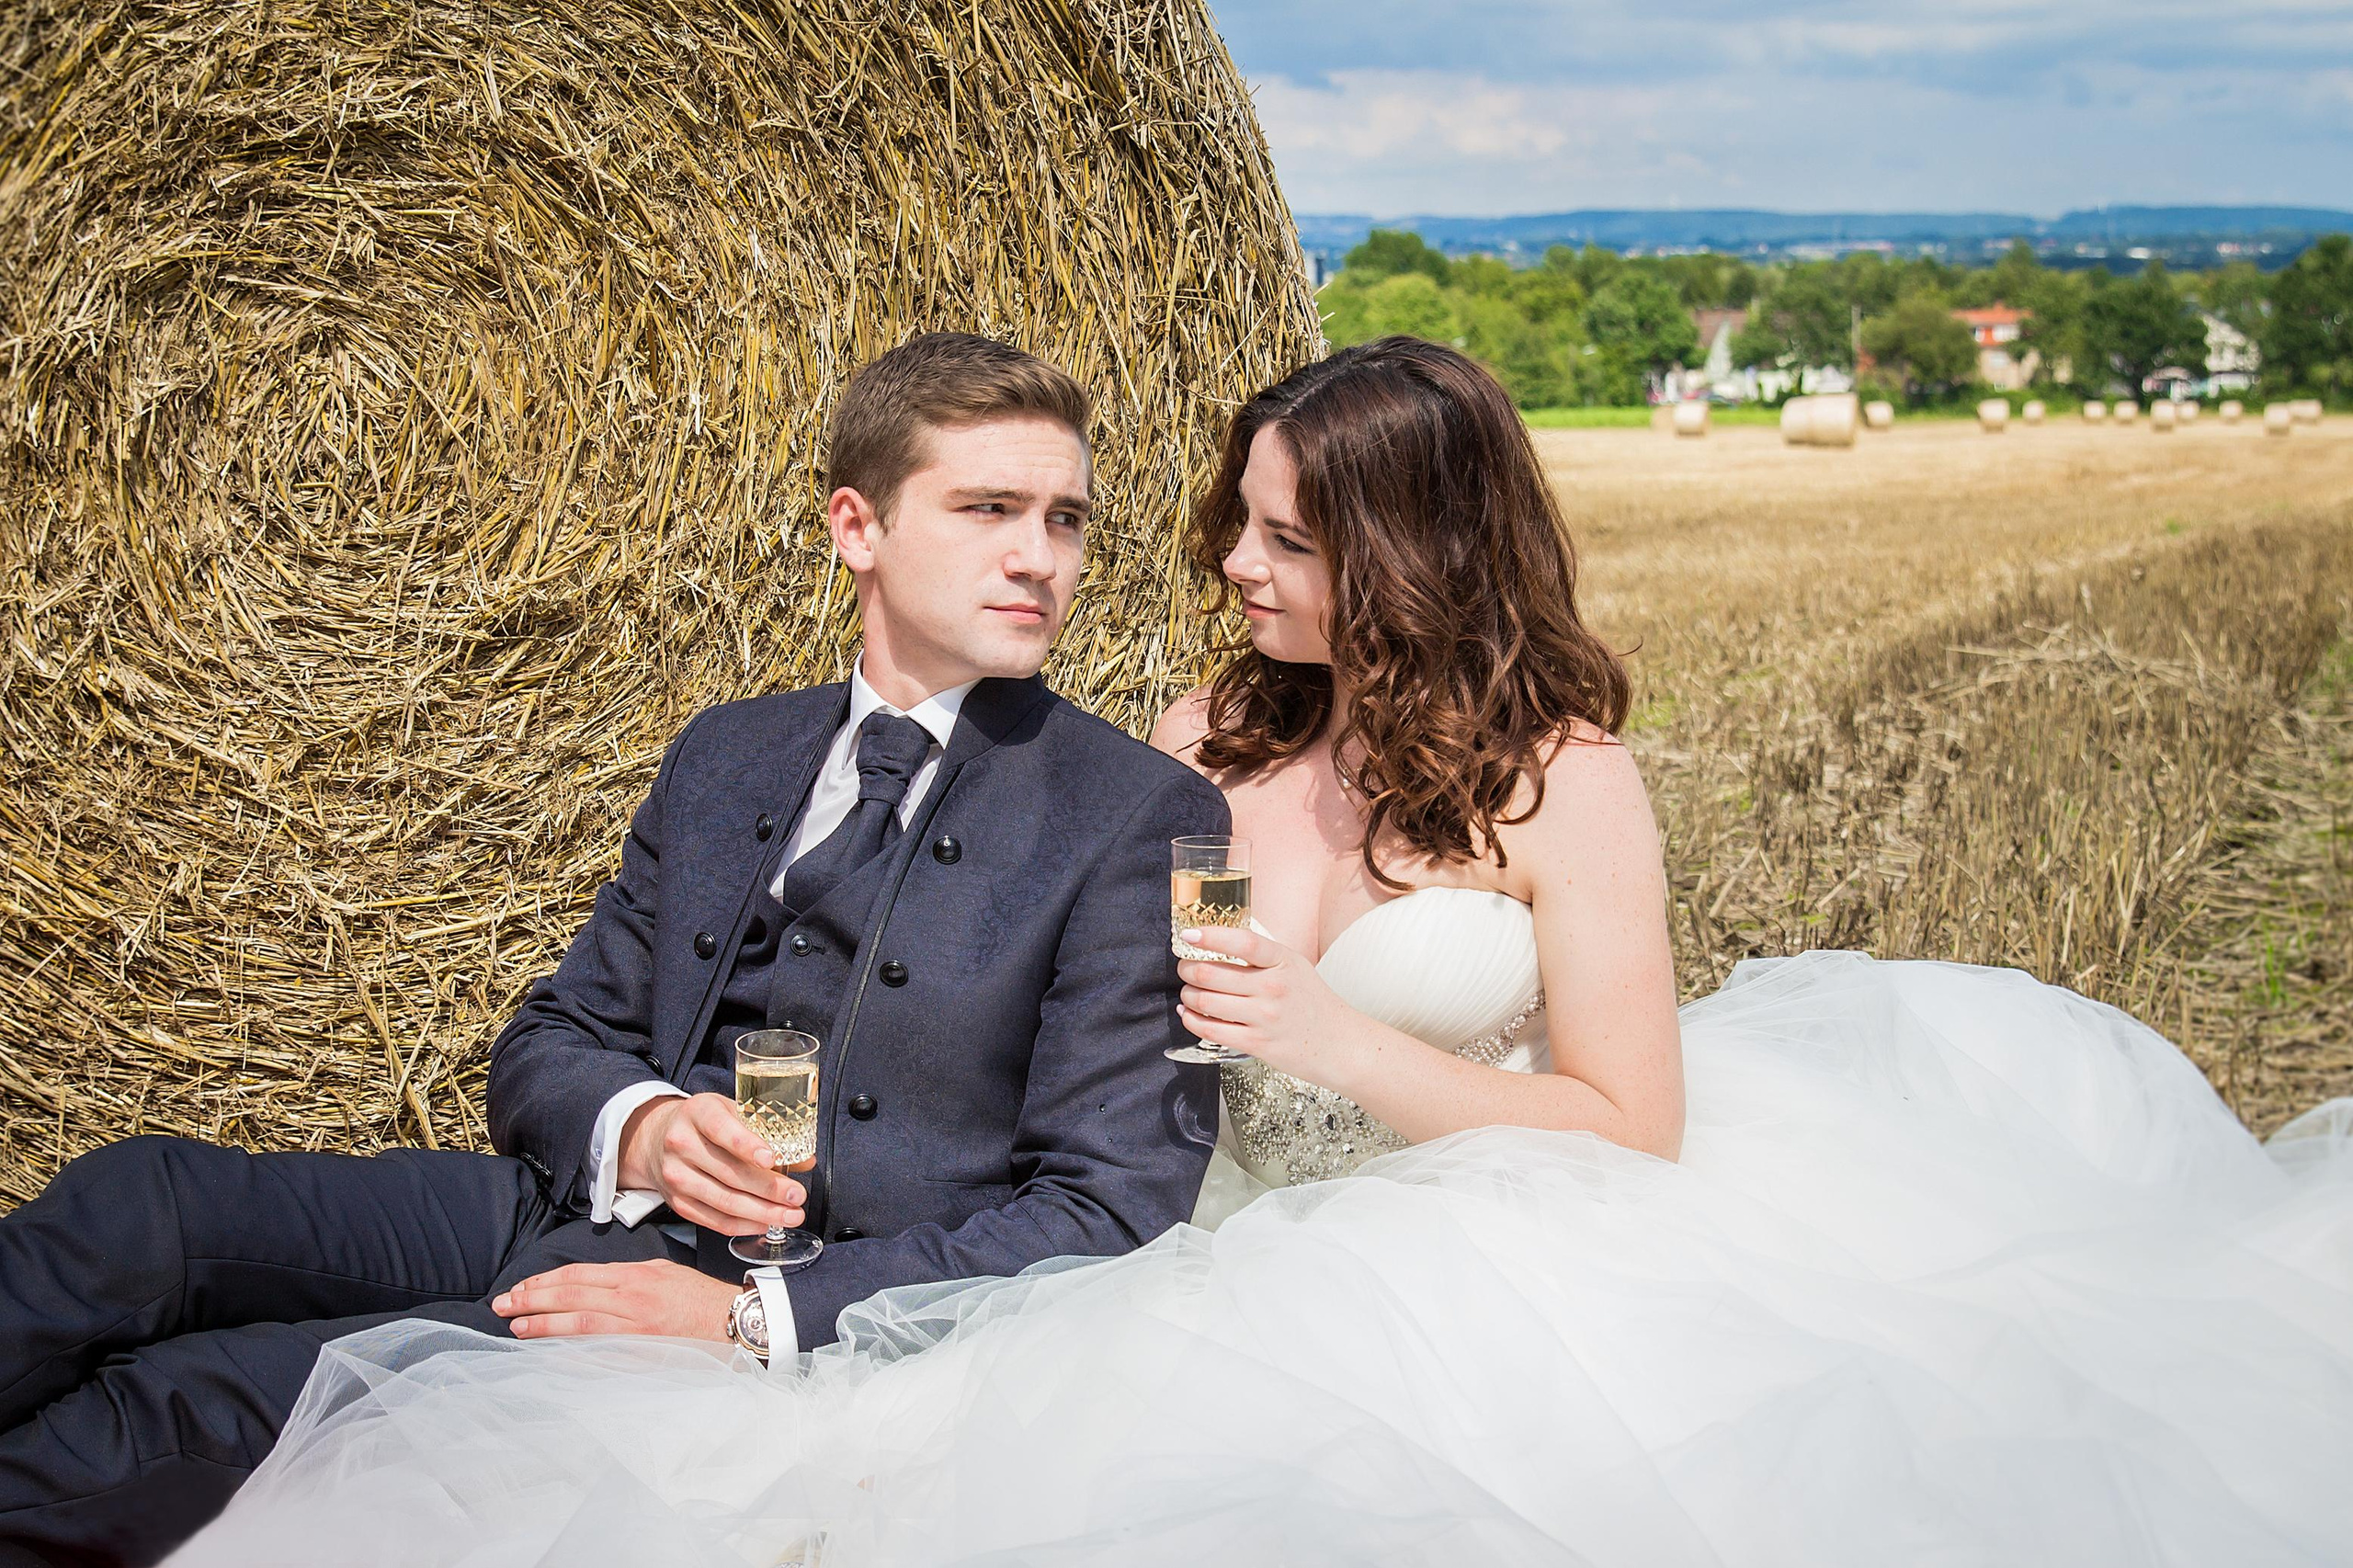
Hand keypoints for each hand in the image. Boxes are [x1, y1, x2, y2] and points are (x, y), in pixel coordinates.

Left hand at [493, 1259, 738, 1340]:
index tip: (520, 1287)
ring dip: (543, 1323)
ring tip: (516, 1325)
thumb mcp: (663, 1272)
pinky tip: (549, 1351)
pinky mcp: (642, 1349)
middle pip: (571, 1294)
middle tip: (502, 1303)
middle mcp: (631, 1296)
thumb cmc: (700, 1298)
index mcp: (635, 1275)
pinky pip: (599, 1348)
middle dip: (532, 1298)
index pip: (578, 1275)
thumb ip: (628, 1277)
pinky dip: (571, 1349)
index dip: (545, 1281)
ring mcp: (635, 1325)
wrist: (734, 1321)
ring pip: (579, 1321)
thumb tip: (594, 1284)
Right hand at [618, 1092, 805, 1234]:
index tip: (773, 1159)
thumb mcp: (732, 1111)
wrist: (658, 1139)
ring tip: (790, 1215)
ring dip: (762, 1212)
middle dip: (770, 1189)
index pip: (722, 1130)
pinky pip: (714, 1220)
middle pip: (729, 1172)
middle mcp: (682, 1144)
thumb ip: (767, 1132)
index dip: (748, 1146)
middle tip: (797, 1195)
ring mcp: (677, 1176)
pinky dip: (744, 1225)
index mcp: (698, 1113)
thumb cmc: (704, 1123)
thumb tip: (805, 1160)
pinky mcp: (678, 1202)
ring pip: (724, 1201)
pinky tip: (765, 1223)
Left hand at [1176, 926, 1354, 1082]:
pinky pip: (1210, 1029)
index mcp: (1283, 961)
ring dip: (1188, 995)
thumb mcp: (1295, 967)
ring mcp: (1264, 1016)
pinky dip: (1191, 1019)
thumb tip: (1217, 944)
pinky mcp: (1256, 1043)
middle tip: (1185, 969)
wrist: (1340, 1044)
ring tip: (1189, 993)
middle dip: (1188, 970)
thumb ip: (1262, 957)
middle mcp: (1273, 986)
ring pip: (1206, 1001)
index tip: (1189, 936)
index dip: (1211, 936)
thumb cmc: (1313, 1004)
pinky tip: (1189, 1013)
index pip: (1243, 942)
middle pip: (1212, 973)